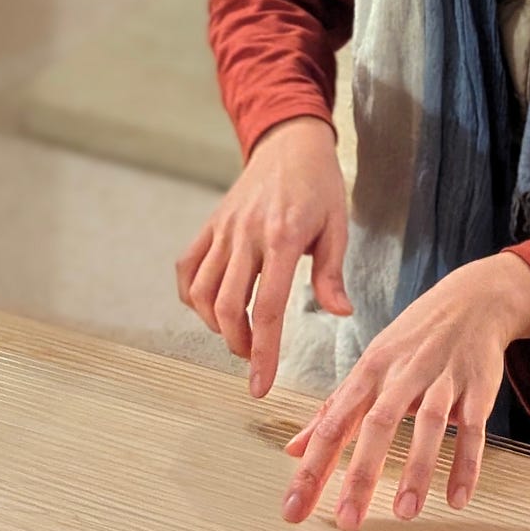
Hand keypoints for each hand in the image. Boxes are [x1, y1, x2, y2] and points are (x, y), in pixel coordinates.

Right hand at [175, 117, 350, 397]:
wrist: (289, 143)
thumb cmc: (320, 185)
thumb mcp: (338, 226)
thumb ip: (332, 273)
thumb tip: (341, 313)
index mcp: (283, 236)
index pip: (270, 308)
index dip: (265, 353)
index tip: (260, 387)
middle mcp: (246, 234)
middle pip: (230, 306)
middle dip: (240, 345)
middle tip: (257, 358)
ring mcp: (224, 229)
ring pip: (203, 292)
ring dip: (217, 325)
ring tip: (241, 335)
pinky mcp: (210, 225)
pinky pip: (188, 268)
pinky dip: (194, 297)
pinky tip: (213, 307)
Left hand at [280, 253, 529, 530]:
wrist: (472, 299)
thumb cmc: (414, 337)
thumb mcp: (370, 364)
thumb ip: (333, 409)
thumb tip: (293, 449)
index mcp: (370, 370)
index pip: (334, 422)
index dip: (313, 466)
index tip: (295, 508)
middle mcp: (403, 373)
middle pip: (378, 422)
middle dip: (362, 472)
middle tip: (348, 519)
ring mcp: (442, 378)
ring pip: (429, 423)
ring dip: (418, 468)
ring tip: (405, 512)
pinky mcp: (477, 386)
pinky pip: (473, 426)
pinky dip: (467, 461)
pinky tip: (457, 496)